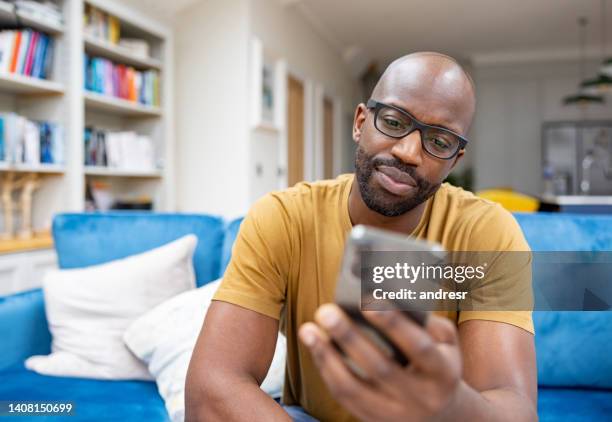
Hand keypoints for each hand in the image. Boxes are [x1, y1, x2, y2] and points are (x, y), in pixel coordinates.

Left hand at [298, 304, 461, 421]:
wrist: (440, 415)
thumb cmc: (438, 364)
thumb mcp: (448, 344)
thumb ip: (429, 322)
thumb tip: (394, 296)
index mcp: (442, 373)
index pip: (418, 347)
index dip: (393, 323)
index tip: (368, 299)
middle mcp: (420, 397)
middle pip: (380, 367)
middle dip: (349, 337)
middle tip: (326, 311)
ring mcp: (394, 413)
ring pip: (353, 388)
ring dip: (326, 356)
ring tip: (308, 329)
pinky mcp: (373, 420)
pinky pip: (344, 396)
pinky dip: (326, 370)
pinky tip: (315, 347)